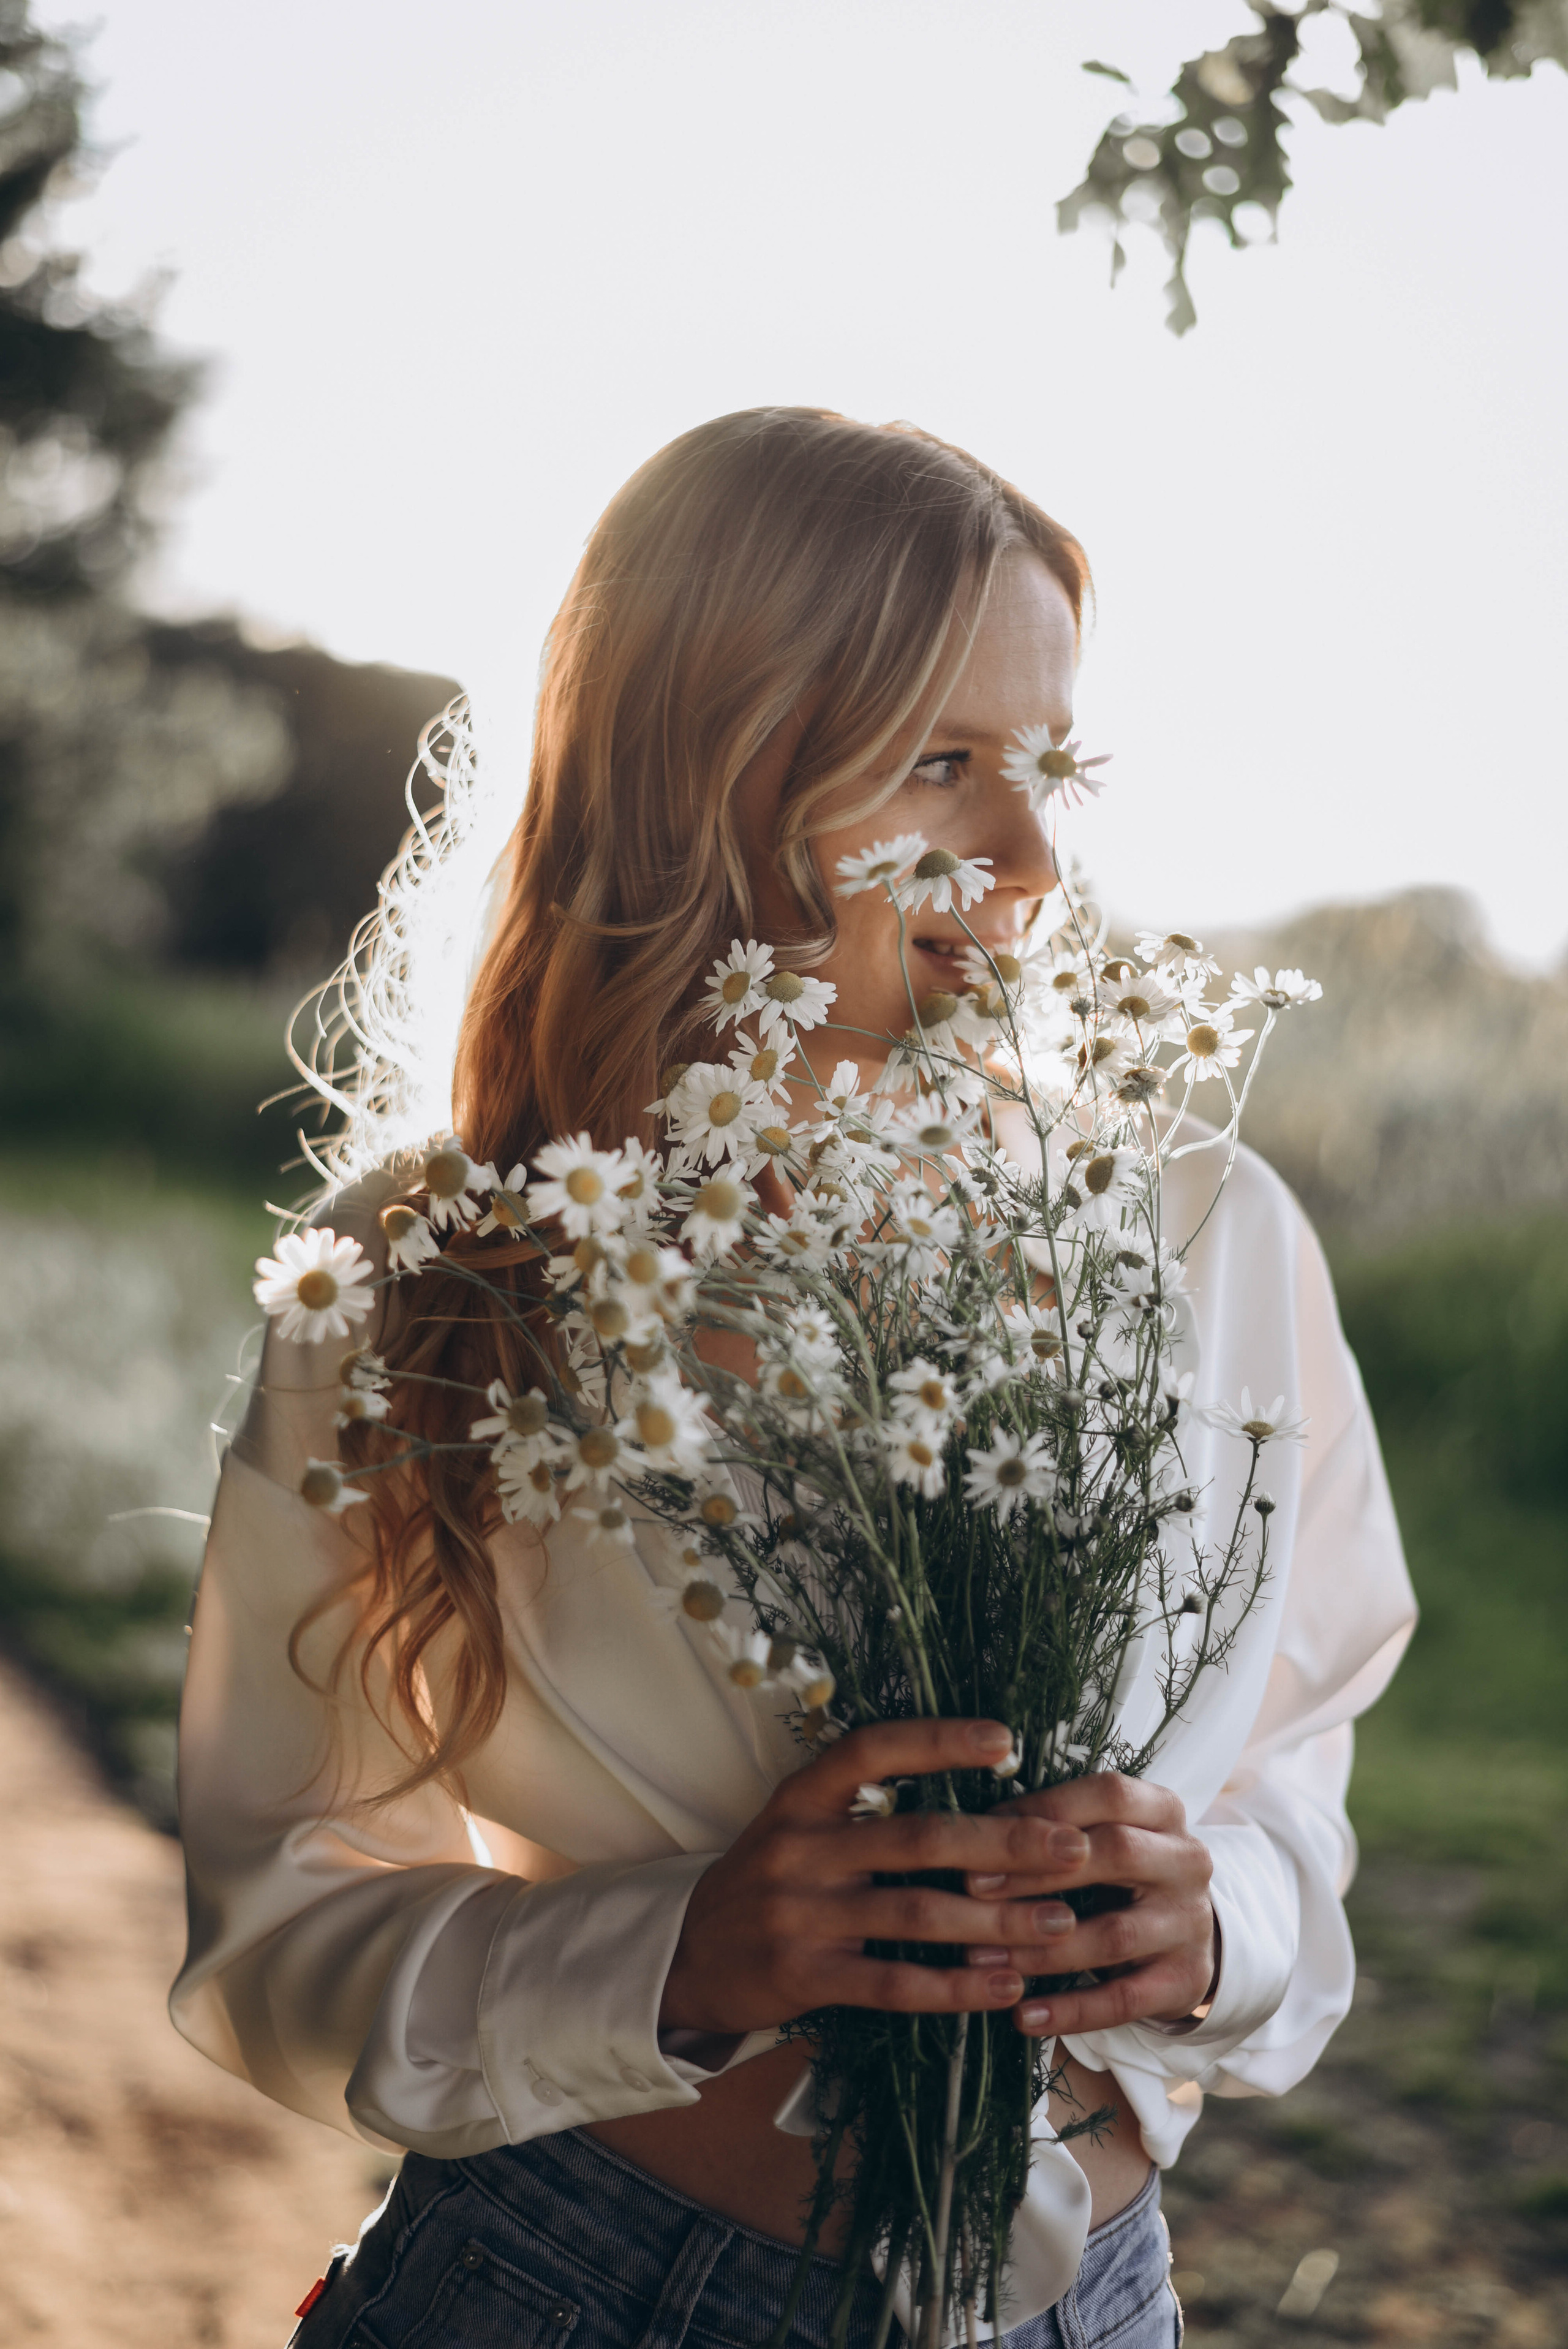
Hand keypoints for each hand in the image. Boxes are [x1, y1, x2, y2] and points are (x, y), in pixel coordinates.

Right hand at [661, 1718, 1111, 2037]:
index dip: (938, 1741)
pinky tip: (1004, 1984)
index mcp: (802, 1796)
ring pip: (916, 1913)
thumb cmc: (770, 1880)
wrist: (686, 1956)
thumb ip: (865, 1809)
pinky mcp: (803, 1975)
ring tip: (1059, 1924)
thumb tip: (976, 1793)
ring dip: (996, 1920)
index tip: (1006, 1739)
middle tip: (1072, 1846)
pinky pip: (893, 1983)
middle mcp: (800, 1846)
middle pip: (917, 1837)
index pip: (873, 1750)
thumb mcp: (799, 1825)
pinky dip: (955, 1986)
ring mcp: (799, 1913)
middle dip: (1004, 1841)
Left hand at [959, 1772, 1216, 2036]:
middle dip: (1037, 1871)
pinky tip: (1023, 2016)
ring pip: (1113, 1935)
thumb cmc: (1121, 1871)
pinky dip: (1070, 2010)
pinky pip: (1123, 1999)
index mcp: (1164, 1810)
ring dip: (1040, 1949)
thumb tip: (976, 1826)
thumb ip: (1056, 1826)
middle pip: (1117, 1854)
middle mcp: (1187, 1861)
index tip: (986, 1829)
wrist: (1187, 1933)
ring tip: (980, 1957)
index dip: (1048, 1809)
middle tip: (972, 1888)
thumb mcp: (1103, 1833)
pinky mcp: (1186, 1981)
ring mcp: (1191, 1923)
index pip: (1111, 1794)